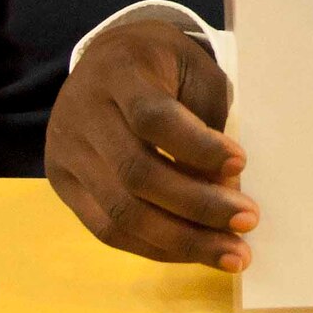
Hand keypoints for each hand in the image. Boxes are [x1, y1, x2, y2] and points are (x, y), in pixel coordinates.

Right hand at [46, 20, 258, 269]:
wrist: (107, 59)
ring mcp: (66, 154)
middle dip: (198, 206)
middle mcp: (82, 114)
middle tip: (248, 221)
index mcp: (118, 73)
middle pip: (135, 173)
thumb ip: (208, 123)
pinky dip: (155, 247)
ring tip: (231, 253)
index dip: (198, 146)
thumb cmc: (164, 66)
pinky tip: (194, 251)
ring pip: (119, 213)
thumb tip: (225, 191)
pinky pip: (106, 230)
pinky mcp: (64, 186)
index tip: (241, 162)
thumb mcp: (194, 71)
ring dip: (181, 241)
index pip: (152, 118)